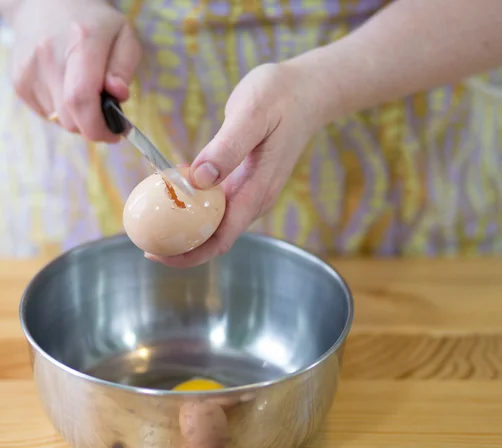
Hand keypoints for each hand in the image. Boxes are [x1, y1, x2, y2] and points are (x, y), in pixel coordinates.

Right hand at [9, 0, 141, 141]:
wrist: (45, 4)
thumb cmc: (93, 23)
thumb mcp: (123, 35)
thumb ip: (124, 67)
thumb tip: (118, 94)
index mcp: (81, 42)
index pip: (81, 99)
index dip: (99, 127)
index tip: (115, 133)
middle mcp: (49, 57)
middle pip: (71, 119)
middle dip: (93, 127)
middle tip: (107, 117)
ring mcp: (29, 71)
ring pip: (60, 121)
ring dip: (79, 118)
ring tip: (86, 94)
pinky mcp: (19, 83)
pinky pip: (48, 115)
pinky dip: (63, 112)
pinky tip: (67, 89)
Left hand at [153, 62, 325, 267]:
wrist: (308, 91)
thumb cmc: (281, 97)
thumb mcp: (252, 114)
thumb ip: (228, 147)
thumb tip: (199, 179)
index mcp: (258, 190)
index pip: (223, 237)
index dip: (190, 252)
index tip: (158, 253)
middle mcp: (256, 198)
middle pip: (216, 237)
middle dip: (182, 247)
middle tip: (145, 241)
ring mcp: (252, 191)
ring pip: (216, 223)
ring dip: (186, 228)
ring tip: (153, 222)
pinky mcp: (246, 181)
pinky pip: (217, 204)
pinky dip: (194, 206)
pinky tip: (173, 194)